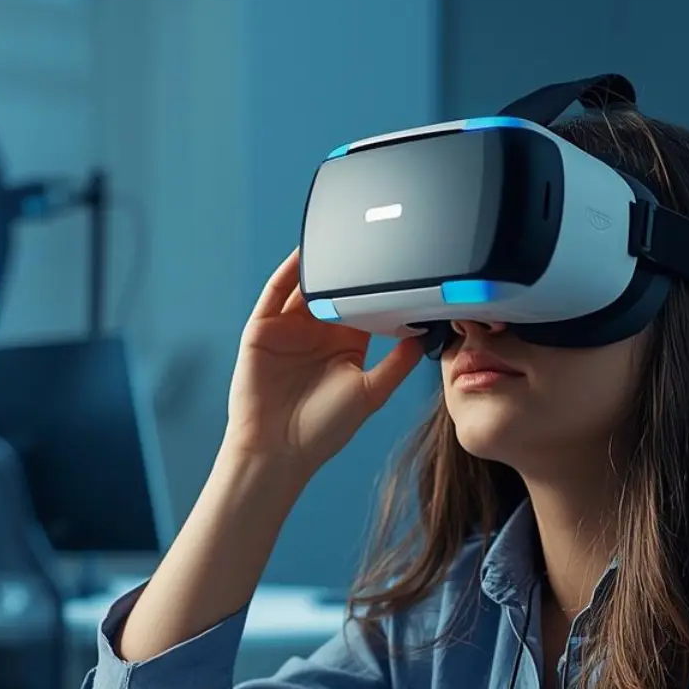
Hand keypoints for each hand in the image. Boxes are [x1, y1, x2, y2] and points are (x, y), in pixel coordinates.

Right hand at [224, 249, 422, 472]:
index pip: (363, 304)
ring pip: (305, 286)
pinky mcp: (263, 330)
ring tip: (339, 238)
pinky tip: (304, 256)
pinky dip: (289, 273)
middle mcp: (316, 332)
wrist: (277, 451)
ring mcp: (288, 329)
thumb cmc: (321, 431)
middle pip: (334, 289)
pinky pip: (275, 293)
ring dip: (320, 264)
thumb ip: (398, 362)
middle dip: (350, 267)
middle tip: (372, 239)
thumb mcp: (371, 392)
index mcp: (344, 344)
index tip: (401, 263)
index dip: (379, 285)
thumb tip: (426, 333)